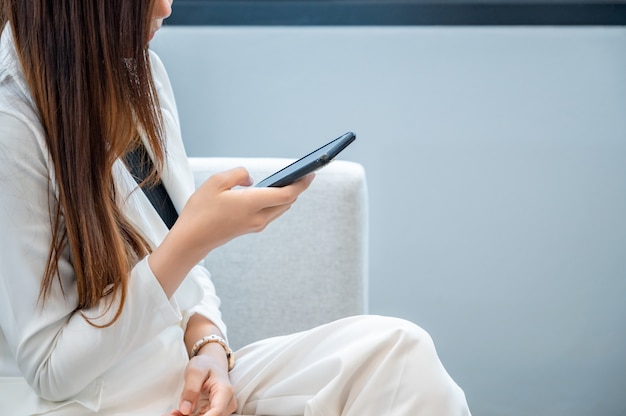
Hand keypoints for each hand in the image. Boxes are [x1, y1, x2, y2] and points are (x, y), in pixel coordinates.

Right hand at [149, 167, 313, 296]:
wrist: (191, 240)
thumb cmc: (200, 210)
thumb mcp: (216, 182)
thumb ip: (238, 175)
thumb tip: (251, 180)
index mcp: (252, 204)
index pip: (286, 194)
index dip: (301, 184)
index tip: (310, 174)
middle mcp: (258, 217)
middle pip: (286, 203)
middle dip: (296, 188)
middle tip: (301, 174)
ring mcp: (255, 225)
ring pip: (279, 209)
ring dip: (285, 196)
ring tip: (288, 181)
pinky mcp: (249, 229)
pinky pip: (269, 213)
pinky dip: (274, 203)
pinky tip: (271, 193)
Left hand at [167, 351, 236, 415]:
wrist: (212, 363)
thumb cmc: (205, 364)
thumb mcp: (195, 371)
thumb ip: (190, 390)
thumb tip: (185, 410)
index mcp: (224, 391)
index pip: (216, 412)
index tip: (184, 415)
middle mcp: (227, 402)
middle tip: (172, 414)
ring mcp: (223, 408)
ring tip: (173, 413)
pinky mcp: (216, 411)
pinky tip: (178, 413)